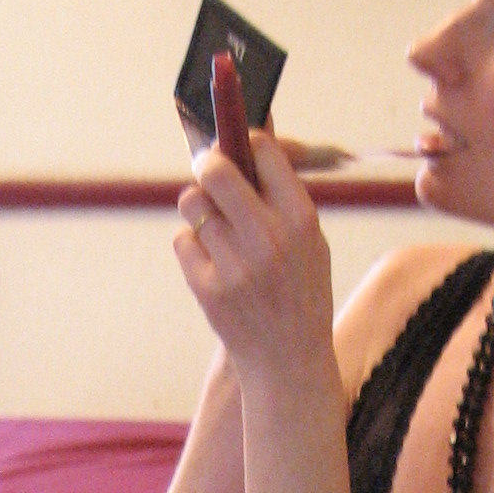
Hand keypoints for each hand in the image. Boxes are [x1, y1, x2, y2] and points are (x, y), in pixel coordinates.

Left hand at [174, 129, 335, 385]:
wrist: (289, 362)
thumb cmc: (300, 292)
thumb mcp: (311, 241)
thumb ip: (284, 192)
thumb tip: (255, 130)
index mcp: (301, 220)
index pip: (262, 150)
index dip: (247, 142)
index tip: (242, 148)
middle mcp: (268, 239)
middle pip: (215, 170)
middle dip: (208, 164)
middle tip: (210, 173)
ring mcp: (235, 266)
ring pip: (192, 203)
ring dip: (199, 209)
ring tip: (217, 229)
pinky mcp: (207, 289)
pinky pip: (182, 241)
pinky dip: (193, 247)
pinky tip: (213, 264)